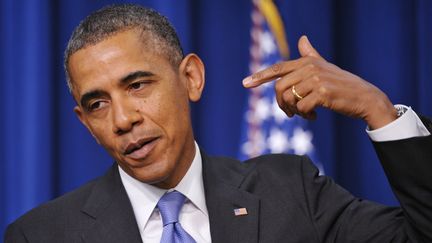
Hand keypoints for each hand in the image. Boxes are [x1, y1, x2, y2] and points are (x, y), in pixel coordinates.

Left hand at [242, 35, 396, 129]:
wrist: (365, 98)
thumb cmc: (342, 84)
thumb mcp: (325, 67)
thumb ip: (311, 55)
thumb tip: (302, 38)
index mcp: (308, 62)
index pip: (278, 68)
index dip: (260, 76)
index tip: (245, 83)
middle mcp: (310, 68)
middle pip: (279, 87)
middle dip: (281, 103)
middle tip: (289, 113)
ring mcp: (317, 80)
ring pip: (288, 99)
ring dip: (293, 111)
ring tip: (304, 114)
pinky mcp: (323, 94)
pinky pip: (301, 108)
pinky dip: (305, 116)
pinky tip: (314, 117)